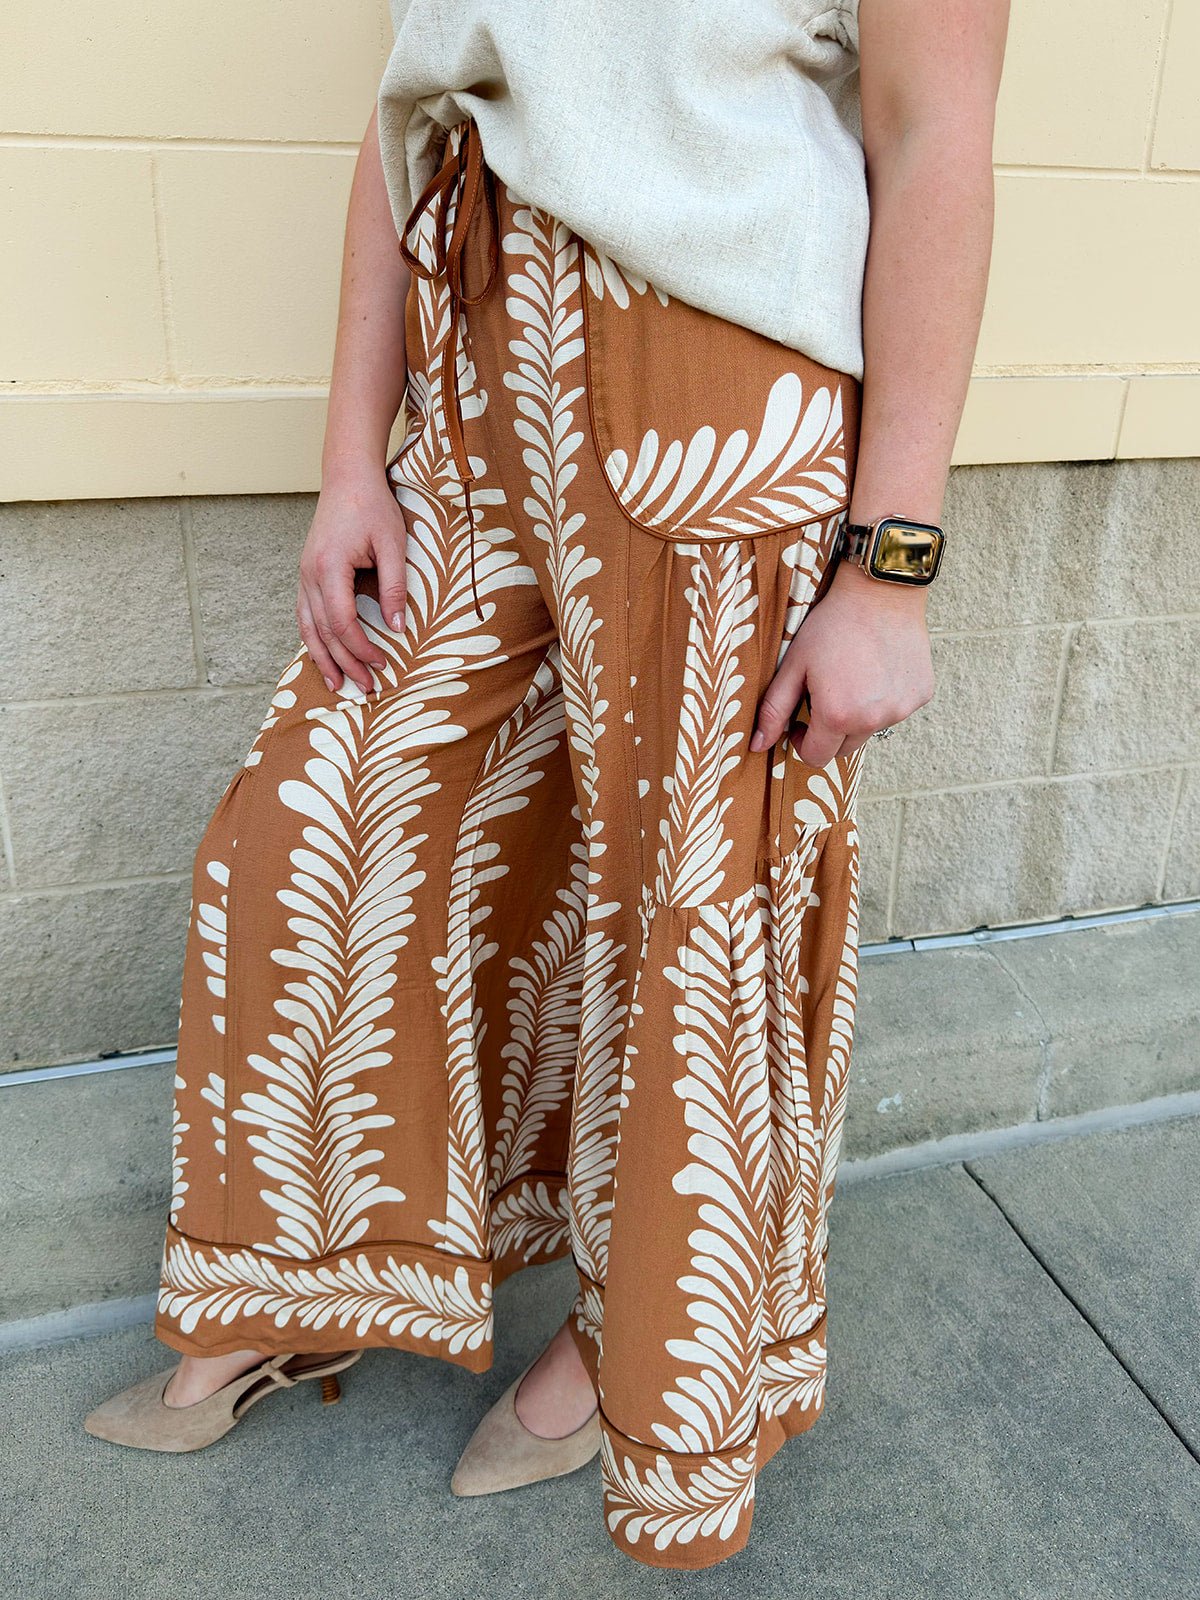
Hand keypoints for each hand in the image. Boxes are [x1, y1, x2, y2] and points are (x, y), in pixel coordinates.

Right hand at [297, 462, 408, 694]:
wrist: (347, 477)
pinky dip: (314, 638)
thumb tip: (399, 628)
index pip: (342, 622)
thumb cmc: (373, 507)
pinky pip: (306, 614)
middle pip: (324, 631)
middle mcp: (309, 574)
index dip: (361, 648)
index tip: (382, 664)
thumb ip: (395, 587)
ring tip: (336, 685)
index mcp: (329, 567)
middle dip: (345, 663)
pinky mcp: (307, 574)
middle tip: (367, 688)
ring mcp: (304, 574)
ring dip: (323, 658)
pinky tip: (324, 656)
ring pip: (308, 627)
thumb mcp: (393, 544)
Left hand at [751, 560, 933, 763]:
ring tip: (854, 677)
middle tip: (827, 694)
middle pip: (845, 749)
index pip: (816, 757)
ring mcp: (901, 709)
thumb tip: (756, 745)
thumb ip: (774, 710)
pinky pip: (896, 710)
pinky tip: (877, 669)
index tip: (802, 720)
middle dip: (831, 731)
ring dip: (859, 715)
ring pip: (871, 729)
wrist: (880, 592)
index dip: (803, 742)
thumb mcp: (794, 665)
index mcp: (838, 716)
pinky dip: (884, 699)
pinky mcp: (920, 696)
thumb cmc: (832, 625)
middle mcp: (874, 720)